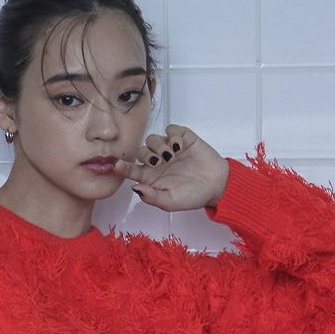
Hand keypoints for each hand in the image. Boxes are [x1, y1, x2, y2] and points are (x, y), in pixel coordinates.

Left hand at [112, 124, 229, 211]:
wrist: (217, 185)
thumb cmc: (194, 196)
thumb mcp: (171, 202)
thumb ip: (152, 197)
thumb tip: (135, 189)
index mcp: (151, 178)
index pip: (132, 170)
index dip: (123, 167)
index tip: (117, 165)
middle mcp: (158, 162)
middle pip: (141, 152)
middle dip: (146, 155)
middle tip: (157, 162)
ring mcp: (169, 149)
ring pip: (153, 139)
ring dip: (159, 146)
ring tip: (171, 155)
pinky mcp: (182, 138)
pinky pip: (171, 130)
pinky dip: (172, 136)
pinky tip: (179, 147)